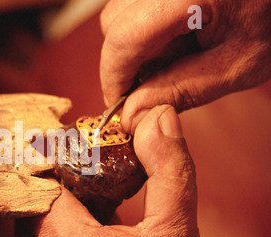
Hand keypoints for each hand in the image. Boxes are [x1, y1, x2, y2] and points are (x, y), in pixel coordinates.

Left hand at [13, 105, 211, 236]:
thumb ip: (168, 172)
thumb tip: (159, 119)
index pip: (39, 180)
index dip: (56, 160)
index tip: (69, 148)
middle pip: (32, 206)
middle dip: (60, 191)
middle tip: (92, 185)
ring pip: (29, 232)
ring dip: (56, 219)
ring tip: (95, 220)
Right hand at [100, 0, 270, 133]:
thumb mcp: (235, 65)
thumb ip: (181, 90)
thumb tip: (133, 114)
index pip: (124, 39)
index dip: (114, 78)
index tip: (120, 106)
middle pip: (113, 24)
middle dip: (123, 63)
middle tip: (148, 87)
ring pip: (119, 15)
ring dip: (134, 46)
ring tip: (169, 59)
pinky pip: (135, 7)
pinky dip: (145, 31)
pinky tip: (172, 40)